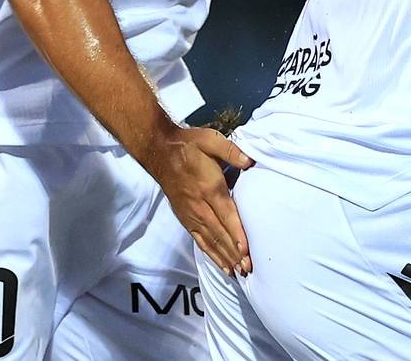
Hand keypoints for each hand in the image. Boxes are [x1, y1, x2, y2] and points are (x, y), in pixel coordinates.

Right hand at [145, 125, 254, 274]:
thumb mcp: (210, 139)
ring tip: (238, 272)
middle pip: (219, 233)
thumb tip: (250, 161)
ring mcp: (191, 214)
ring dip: (224, 257)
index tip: (245, 250)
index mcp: (209, 187)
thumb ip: (231, 151)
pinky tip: (223, 265)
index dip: (236, 233)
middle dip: (234, 252)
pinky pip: (200, 240)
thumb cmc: (189, 145)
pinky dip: (211, 254)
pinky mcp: (185, 218)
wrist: (160, 151)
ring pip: (210, 240)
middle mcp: (200, 205)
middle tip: (248, 268)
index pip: (226, 214)